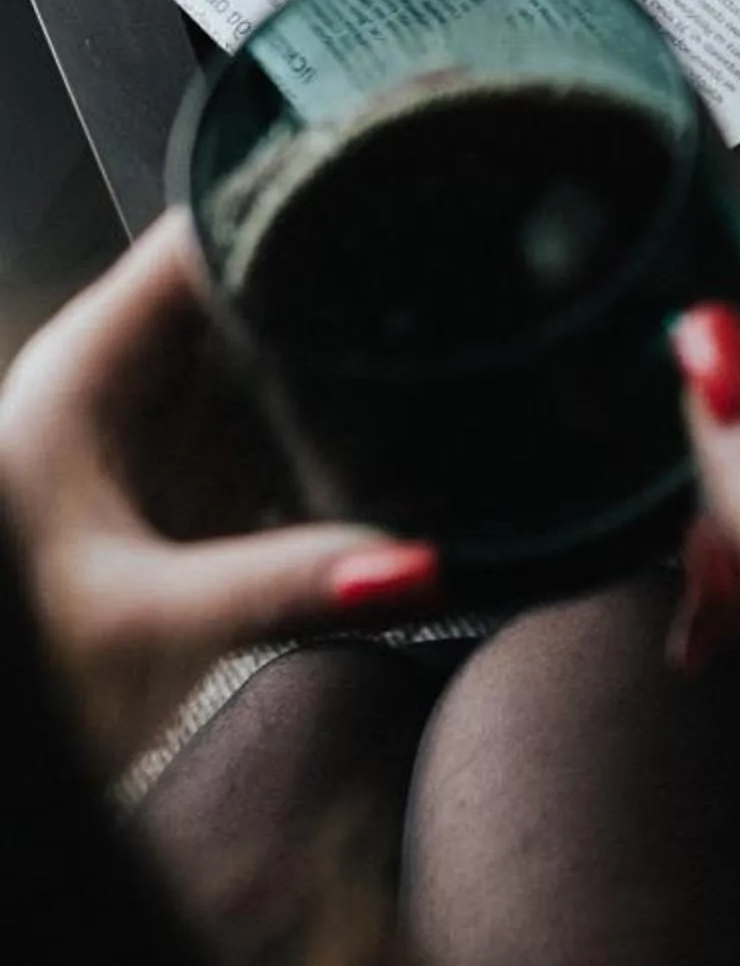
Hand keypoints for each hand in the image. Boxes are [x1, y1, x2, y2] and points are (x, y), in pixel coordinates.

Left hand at [0, 212, 437, 776]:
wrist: (15, 769)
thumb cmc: (28, 666)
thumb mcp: (146, 622)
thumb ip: (282, 585)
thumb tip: (417, 561)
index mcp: (91, 369)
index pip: (205, 237)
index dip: (295, 203)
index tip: (395, 196)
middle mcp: (132, 389)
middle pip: (259, 296)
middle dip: (353, 291)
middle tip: (468, 284)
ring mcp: (167, 445)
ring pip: (281, 370)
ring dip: (356, 375)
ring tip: (462, 362)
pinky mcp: (196, 507)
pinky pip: (289, 446)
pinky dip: (347, 448)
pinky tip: (413, 459)